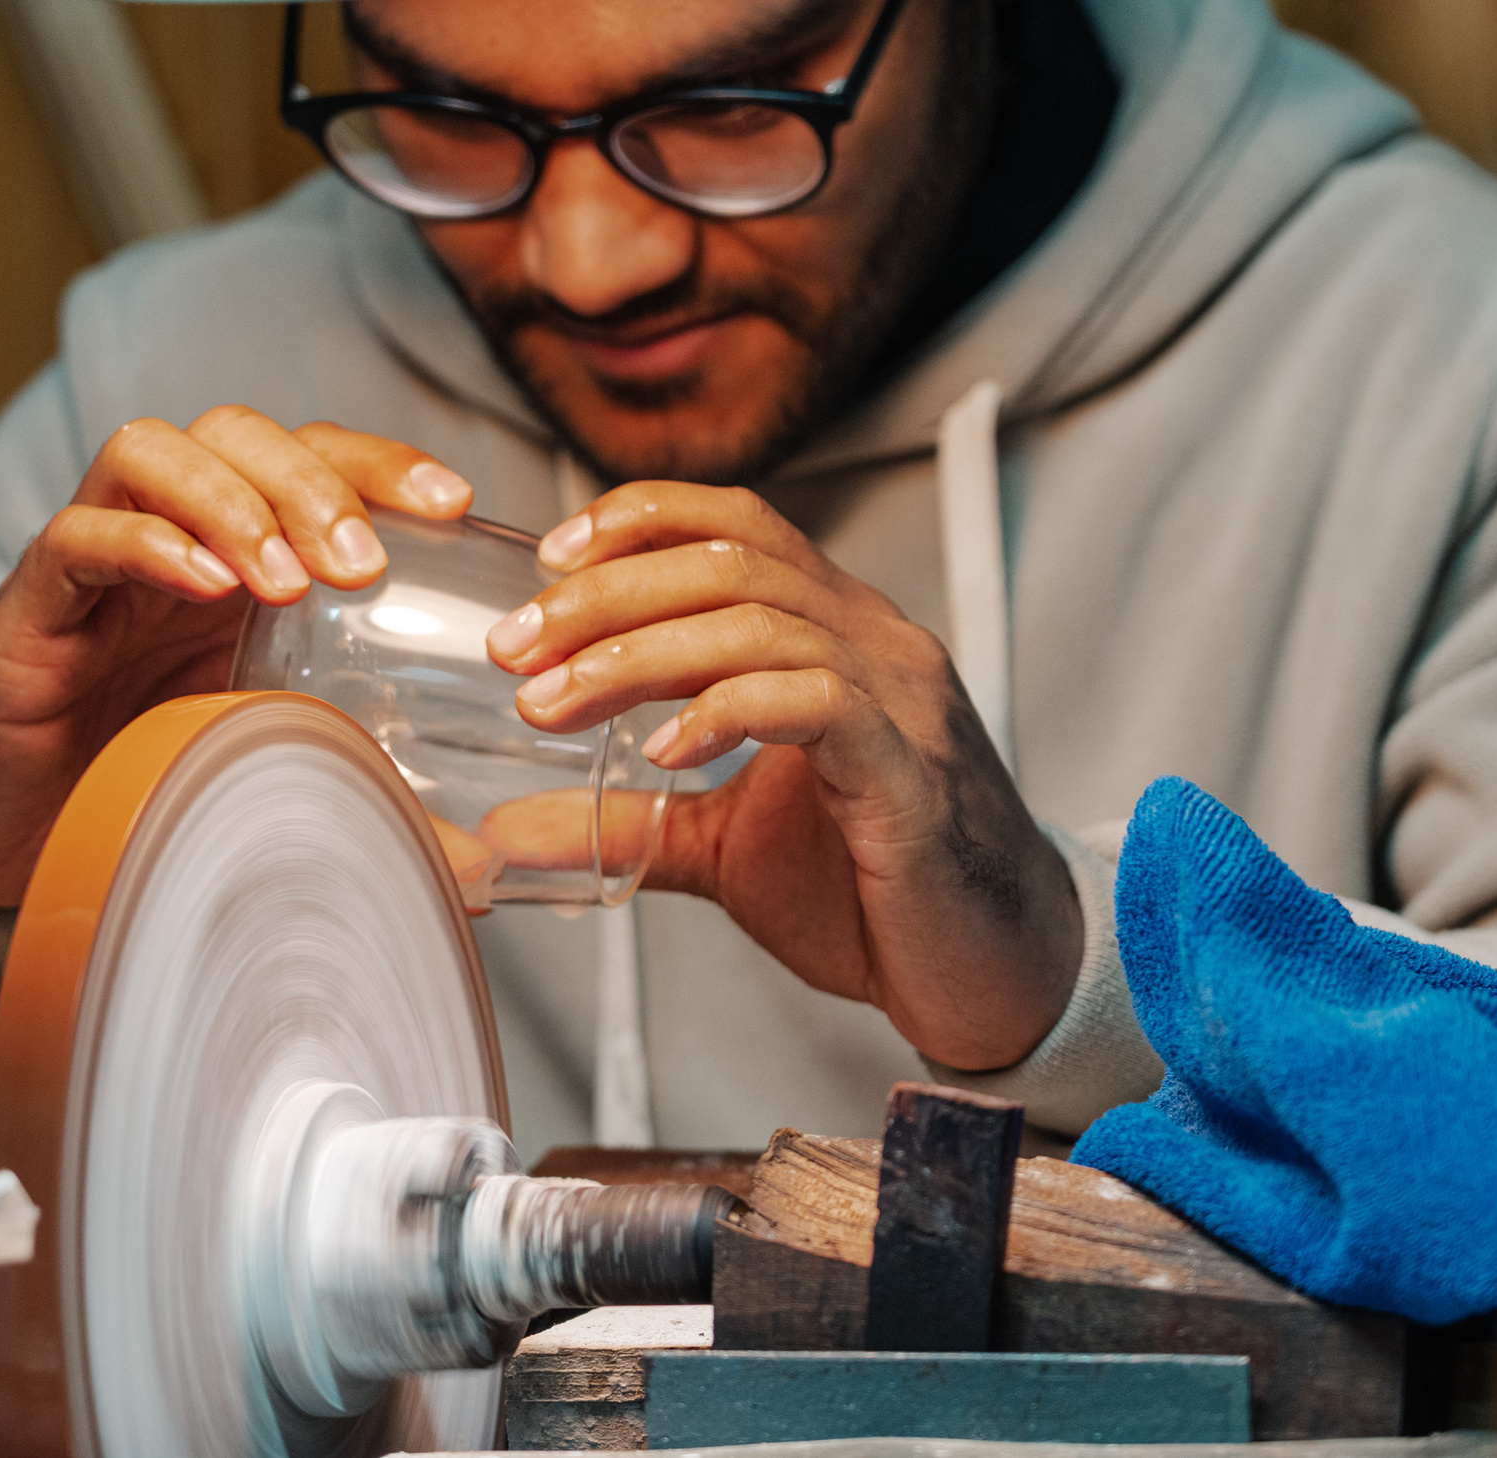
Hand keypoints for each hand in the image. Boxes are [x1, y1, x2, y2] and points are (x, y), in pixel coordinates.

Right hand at [0, 409, 470, 906]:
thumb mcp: (276, 774)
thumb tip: (484, 872)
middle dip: (311, 477)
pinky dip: (145, 543)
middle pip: (236, 430)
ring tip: (284, 583)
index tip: (455, 506)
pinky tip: (203, 586)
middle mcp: (168, 536)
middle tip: (362, 564)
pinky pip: (77, 535)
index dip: (383, 463)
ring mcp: (96, 563)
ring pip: (151, 449)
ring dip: (232, 500)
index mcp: (240, 556)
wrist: (3, 846)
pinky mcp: (30, 609)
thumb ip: (372, 799)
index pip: (314, 458)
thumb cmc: (140, 788)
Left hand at [482, 485, 1081, 1070]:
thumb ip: (630, 823)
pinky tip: (663, 750)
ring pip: (759, 620)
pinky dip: (724, 711)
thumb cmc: (871, 898)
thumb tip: (506, 829)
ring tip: (553, 704)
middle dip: (605, 594)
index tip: (548, 560)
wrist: (991, 977)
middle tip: (516, 649)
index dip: (642, 519)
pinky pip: (813, 701)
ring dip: (636, 654)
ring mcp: (901, 699)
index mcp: (839, 634)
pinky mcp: (909, 771)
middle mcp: (876, 642)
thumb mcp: (726, 849)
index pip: (740, 524)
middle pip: (729, 561)